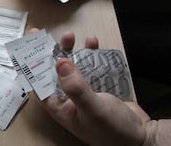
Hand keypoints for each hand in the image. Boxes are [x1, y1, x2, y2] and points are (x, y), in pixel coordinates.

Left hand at [29, 28, 151, 145]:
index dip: (32, 63)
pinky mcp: (98, 85)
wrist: (142, 138)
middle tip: (48, 35)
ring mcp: (83, 90)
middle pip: (53, 70)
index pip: (39, 82)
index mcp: (59, 106)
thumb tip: (60, 63)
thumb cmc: (113, 132)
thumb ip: (75, 87)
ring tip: (71, 36)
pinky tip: (92, 43)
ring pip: (72, 65)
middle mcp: (67, 97)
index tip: (30, 45)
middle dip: (51, 52)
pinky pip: (90, 65)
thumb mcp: (92, 109)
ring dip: (70, 50)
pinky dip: (91, 53)